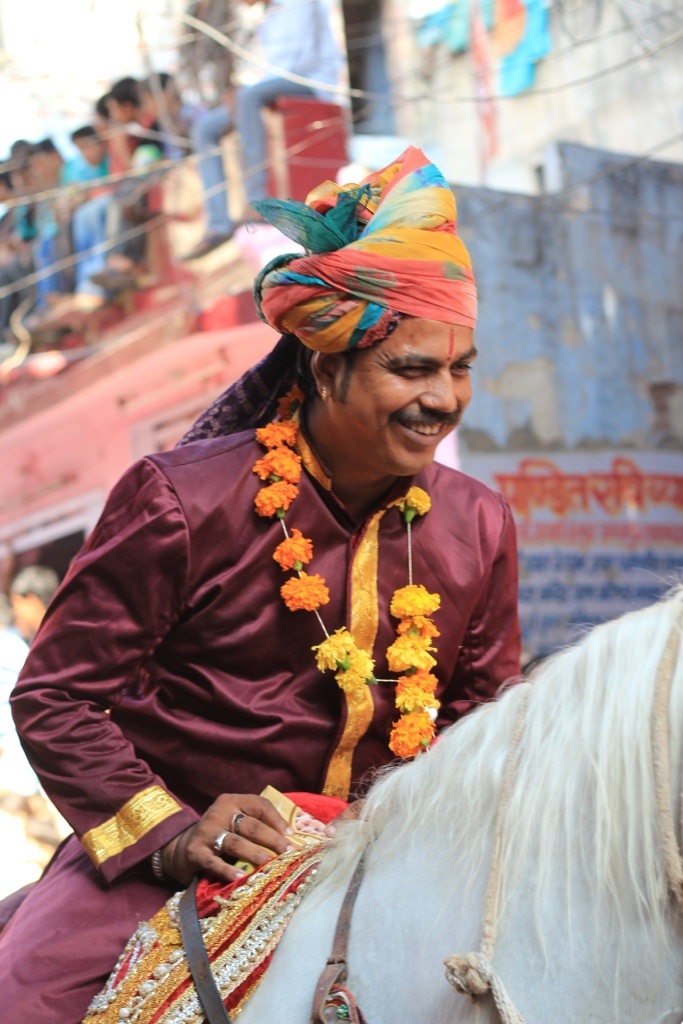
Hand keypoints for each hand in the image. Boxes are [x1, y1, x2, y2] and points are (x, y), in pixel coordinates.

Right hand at [159, 793, 293, 885]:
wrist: (182, 847)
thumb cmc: (220, 834)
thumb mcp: (235, 821)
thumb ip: (257, 823)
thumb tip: (290, 837)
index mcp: (232, 801)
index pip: (259, 804)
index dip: (277, 819)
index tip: (291, 835)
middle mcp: (219, 813)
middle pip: (251, 826)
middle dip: (272, 839)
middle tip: (288, 853)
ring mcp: (206, 832)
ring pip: (235, 843)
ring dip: (255, 854)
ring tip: (271, 865)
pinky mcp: (196, 852)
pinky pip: (214, 862)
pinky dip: (228, 870)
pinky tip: (241, 877)